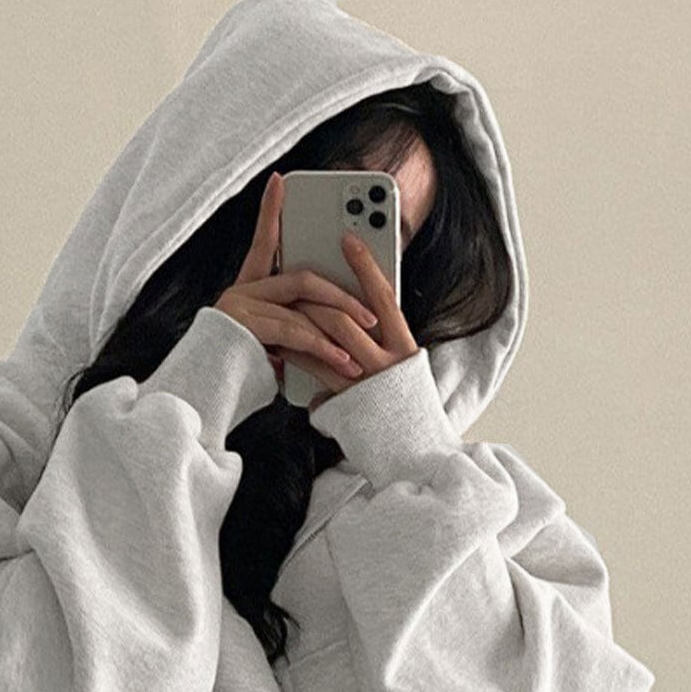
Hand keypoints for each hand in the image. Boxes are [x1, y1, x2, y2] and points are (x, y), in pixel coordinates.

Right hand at [212, 172, 379, 386]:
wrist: (202, 396)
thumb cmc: (239, 377)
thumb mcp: (269, 347)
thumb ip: (290, 327)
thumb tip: (330, 329)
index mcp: (247, 290)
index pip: (263, 243)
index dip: (270, 211)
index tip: (279, 182)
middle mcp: (241, 291)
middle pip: (302, 279)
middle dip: (341, 296)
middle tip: (371, 313)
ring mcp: (239, 305)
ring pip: (302, 305)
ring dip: (338, 326)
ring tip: (363, 346)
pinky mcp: (242, 325)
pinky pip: (293, 332)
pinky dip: (322, 348)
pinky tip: (342, 360)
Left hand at [272, 230, 418, 413]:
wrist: (407, 451)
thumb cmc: (399, 406)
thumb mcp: (401, 368)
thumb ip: (383, 340)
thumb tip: (360, 311)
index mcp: (406, 347)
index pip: (385, 297)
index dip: (366, 266)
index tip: (348, 240)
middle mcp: (389, 362)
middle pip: (349, 315)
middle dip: (320, 292)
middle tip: (300, 271)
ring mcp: (366, 380)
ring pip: (328, 337)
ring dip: (303, 317)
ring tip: (285, 302)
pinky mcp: (344, 398)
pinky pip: (315, 365)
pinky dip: (298, 349)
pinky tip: (283, 340)